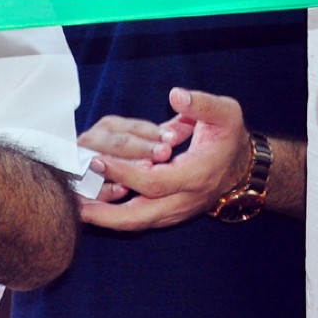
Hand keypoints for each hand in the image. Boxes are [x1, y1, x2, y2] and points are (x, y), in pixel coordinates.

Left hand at [80, 87, 254, 231]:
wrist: (242, 168)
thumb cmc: (229, 137)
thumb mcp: (226, 113)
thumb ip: (202, 104)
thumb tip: (176, 95)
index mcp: (196, 175)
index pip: (155, 182)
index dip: (126, 173)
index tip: (99, 160)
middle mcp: (185, 199)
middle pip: (141, 216)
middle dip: (106, 214)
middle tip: (75, 205)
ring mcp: (176, 210)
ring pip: (138, 222)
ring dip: (106, 219)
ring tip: (76, 210)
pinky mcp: (169, 213)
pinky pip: (140, 220)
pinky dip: (116, 217)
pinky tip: (92, 209)